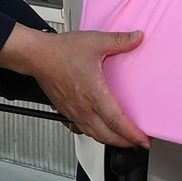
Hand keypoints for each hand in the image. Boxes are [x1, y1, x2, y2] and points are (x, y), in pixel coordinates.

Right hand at [0, 25, 149, 148]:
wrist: (37, 56)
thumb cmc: (61, 51)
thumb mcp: (95, 42)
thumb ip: (119, 41)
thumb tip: (137, 38)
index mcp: (94, 94)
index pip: (117, 122)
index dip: (133, 134)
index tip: (144, 140)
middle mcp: (84, 108)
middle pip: (107, 136)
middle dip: (126, 142)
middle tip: (138, 142)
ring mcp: (73, 112)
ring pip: (94, 135)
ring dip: (110, 140)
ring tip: (122, 138)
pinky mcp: (65, 111)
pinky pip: (82, 129)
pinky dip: (94, 134)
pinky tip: (97, 128)